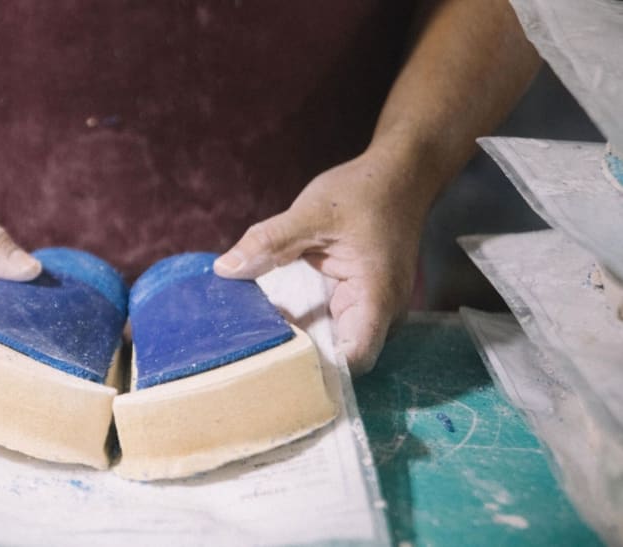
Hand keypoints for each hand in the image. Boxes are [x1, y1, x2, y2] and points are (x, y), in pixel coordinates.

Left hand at [214, 146, 428, 374]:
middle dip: (303, 360)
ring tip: (262, 339)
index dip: (319, 370)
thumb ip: (268, 242)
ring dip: (305, 342)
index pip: (354, 360)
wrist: (400, 176)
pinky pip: (336, 324)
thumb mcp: (311, 212)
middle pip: (342, 358)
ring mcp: (375, 310)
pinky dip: (310, 324)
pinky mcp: (363, 301)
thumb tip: (224, 270)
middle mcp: (383, 313)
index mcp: (377, 298)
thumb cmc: (364, 192)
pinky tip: (279, 317)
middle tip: (257, 355)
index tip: (277, 366)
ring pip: (337, 343)